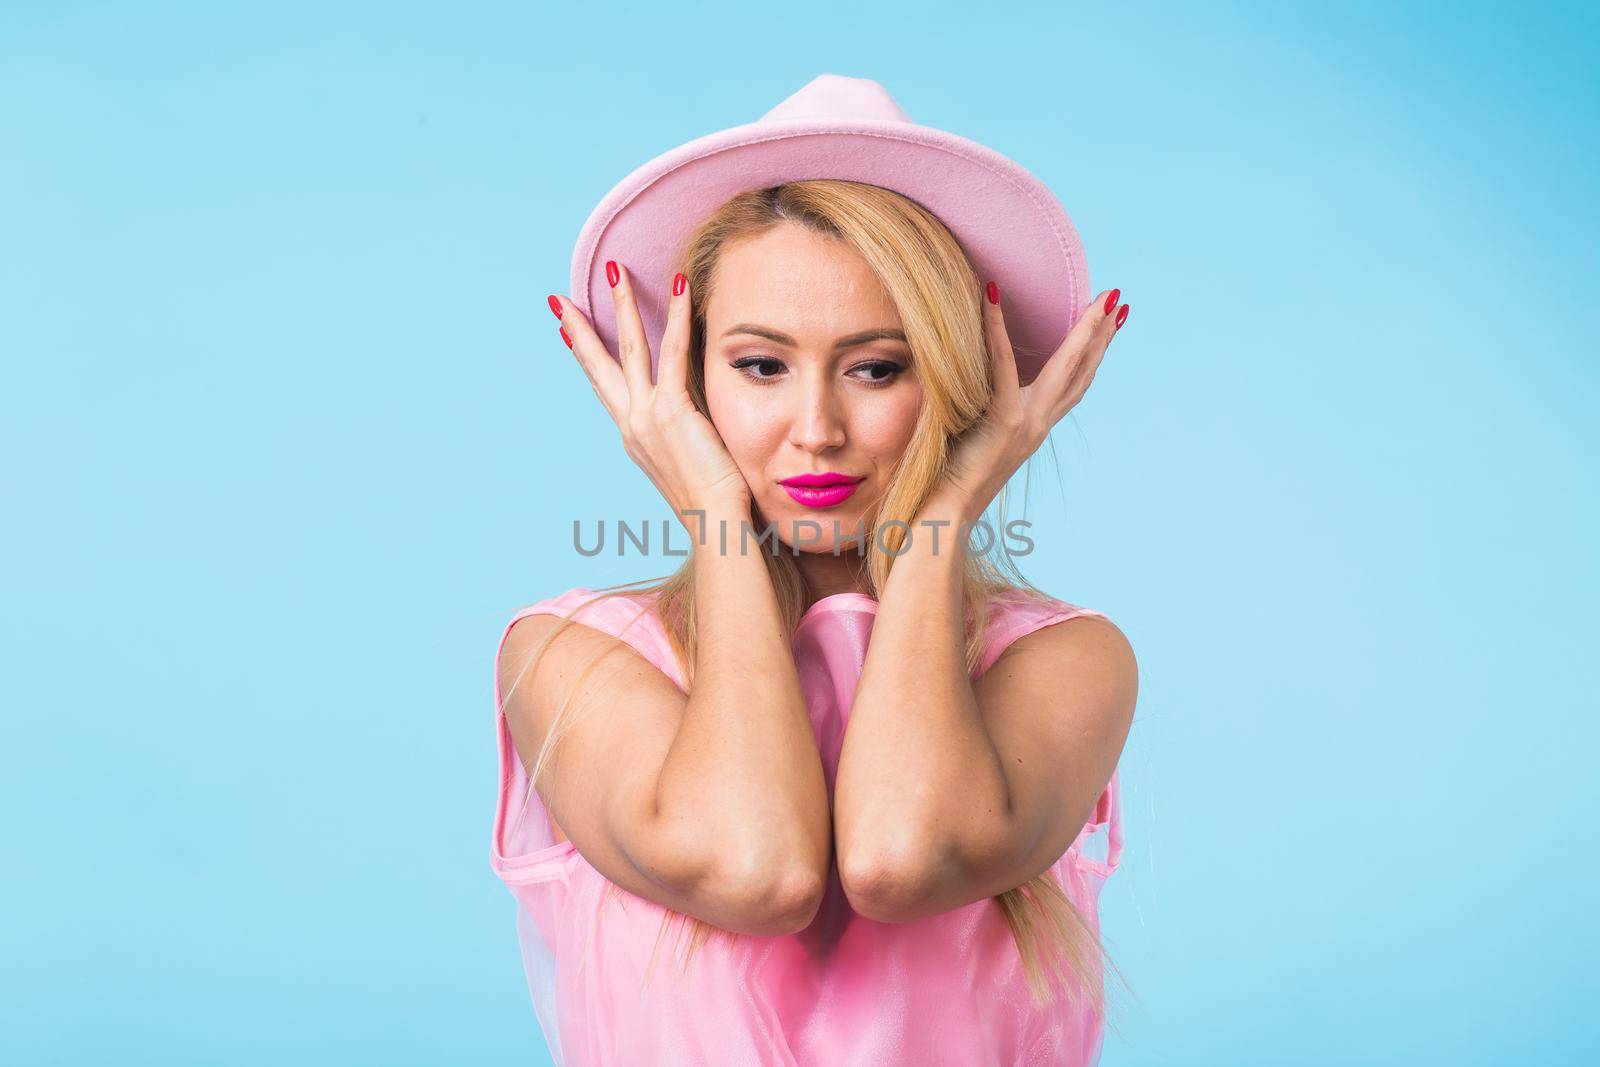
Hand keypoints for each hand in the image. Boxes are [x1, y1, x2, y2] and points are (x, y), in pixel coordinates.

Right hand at [549, 262, 751, 528]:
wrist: (716, 526)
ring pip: (630, 349)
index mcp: (634, 438)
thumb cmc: (712, 505)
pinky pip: (674, 351)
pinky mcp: (674, 410)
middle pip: (598, 365)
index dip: (585, 358)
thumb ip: (687, 437)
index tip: (568, 332)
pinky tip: (677, 286)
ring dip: (622, 306)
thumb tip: (698, 428)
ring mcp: (648, 417)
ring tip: (616, 272)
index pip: (604, 388)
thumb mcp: (690, 465)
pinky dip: (676, 316)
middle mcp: (632, 425)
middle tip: (562, 299)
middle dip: (580, 329)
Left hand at [935, 283, 1128, 522]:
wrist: (948, 509)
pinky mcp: (1003, 419)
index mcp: (1037, 426)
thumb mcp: (981, 434)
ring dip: (1082, 332)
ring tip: (1096, 302)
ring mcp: (1027, 421)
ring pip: (1063, 367)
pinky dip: (995, 328)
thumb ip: (990, 406)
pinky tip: (991, 297)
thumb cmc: (953, 473)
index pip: (1075, 383)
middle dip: (1103, 333)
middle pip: (1082, 370)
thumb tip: (976, 376)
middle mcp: (1040, 422)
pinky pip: (1000, 365)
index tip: (1112, 323)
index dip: (1095, 353)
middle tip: (1118, 299)